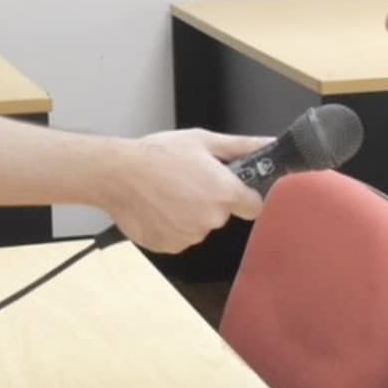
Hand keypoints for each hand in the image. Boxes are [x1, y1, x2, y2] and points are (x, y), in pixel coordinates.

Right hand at [101, 129, 267, 253]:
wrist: (116, 173)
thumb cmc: (158, 154)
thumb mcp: (203, 141)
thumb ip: (243, 147)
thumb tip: (272, 144)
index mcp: (225, 193)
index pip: (254, 206)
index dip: (243, 196)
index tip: (229, 187)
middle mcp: (211, 219)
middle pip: (222, 215)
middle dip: (210, 201)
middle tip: (187, 181)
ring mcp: (189, 236)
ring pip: (199, 226)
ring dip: (189, 214)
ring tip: (168, 192)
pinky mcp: (170, 246)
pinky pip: (179, 237)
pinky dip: (171, 225)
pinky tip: (157, 207)